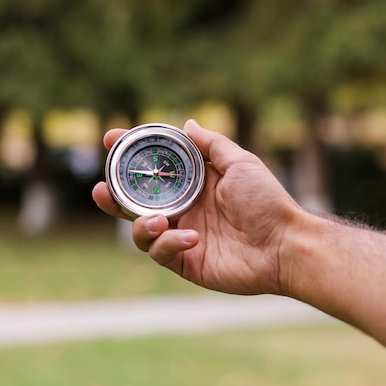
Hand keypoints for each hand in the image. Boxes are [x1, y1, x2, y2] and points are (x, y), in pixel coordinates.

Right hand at [93, 120, 302, 295]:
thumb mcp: (240, 163)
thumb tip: (187, 124)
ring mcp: (180, 236)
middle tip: (101, 190)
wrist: (284, 245)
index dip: (128, 156)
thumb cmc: (267, 201)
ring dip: (140, 225)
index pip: (151, 169)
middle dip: (112, 197)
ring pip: (139, 232)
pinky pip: (160, 253)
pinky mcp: (185, 262)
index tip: (111, 138)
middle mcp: (181, 210)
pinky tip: (191, 238)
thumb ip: (211, 144)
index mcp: (191, 186)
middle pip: (134, 204)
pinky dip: (168, 243)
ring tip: (157, 220)